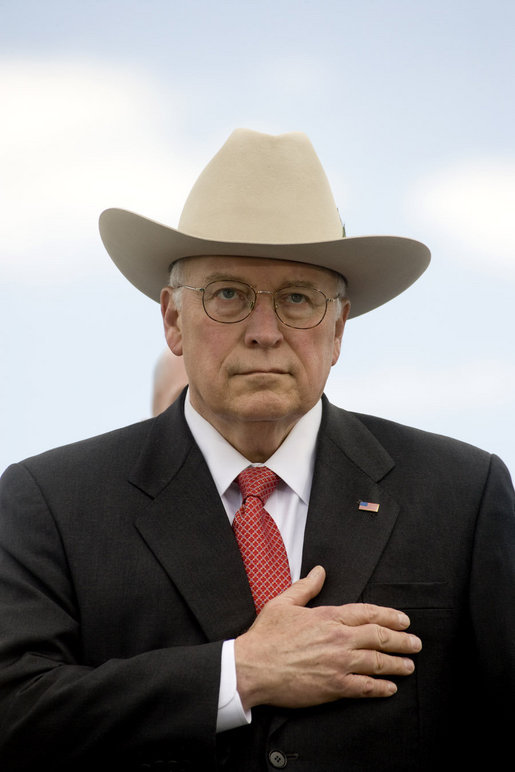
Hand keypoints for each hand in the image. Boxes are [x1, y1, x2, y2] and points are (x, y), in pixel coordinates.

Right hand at [234, 565, 421, 709]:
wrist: (252, 667)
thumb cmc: (265, 636)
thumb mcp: (283, 603)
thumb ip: (305, 587)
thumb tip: (319, 571)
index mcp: (328, 616)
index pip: (367, 614)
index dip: (389, 616)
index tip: (403, 620)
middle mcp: (338, 639)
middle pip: (379, 637)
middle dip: (401, 640)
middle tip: (416, 643)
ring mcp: (338, 664)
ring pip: (377, 662)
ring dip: (397, 664)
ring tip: (409, 666)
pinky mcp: (333, 687)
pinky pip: (364, 688)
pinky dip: (380, 688)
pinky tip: (390, 688)